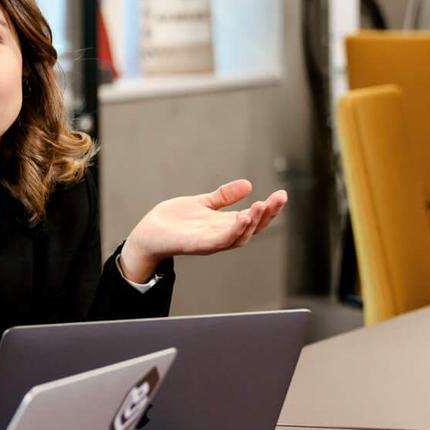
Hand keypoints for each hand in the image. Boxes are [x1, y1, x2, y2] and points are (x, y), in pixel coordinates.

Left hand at [120, 179, 286, 280]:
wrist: (147, 235)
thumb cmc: (173, 222)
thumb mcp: (202, 203)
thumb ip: (223, 196)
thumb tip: (248, 185)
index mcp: (224, 225)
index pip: (253, 218)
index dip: (269, 209)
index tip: (282, 195)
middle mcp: (220, 235)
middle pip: (252, 229)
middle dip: (268, 215)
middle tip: (279, 199)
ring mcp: (209, 242)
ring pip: (238, 237)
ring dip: (252, 223)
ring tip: (261, 206)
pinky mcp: (195, 245)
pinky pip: (219, 241)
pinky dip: (232, 232)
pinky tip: (241, 218)